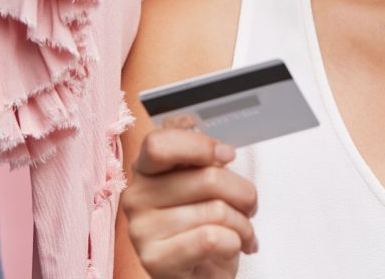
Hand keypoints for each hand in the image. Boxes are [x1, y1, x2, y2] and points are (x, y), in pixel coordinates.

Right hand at [121, 118, 258, 278]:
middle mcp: (137, 196)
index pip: (160, 143)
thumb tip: (189, 122)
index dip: (200, 146)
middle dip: (243, 194)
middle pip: (207, 178)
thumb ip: (194, 148)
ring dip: (243, 224)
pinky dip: (235, 242)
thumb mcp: (200, 181)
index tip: (226, 156)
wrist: (200, 275)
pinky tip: (231, 247)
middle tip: (247, 206)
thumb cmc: (202, 225)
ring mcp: (142, 229)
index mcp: (147, 169)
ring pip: (216, 210)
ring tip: (240, 232)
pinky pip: (212, 238)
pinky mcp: (155, 259)